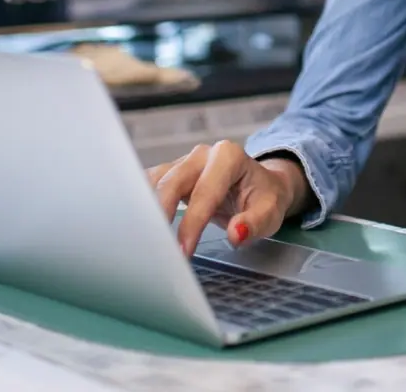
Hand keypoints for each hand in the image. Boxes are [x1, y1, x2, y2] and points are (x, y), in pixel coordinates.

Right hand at [146, 141, 306, 255]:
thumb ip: (254, 223)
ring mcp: (185, 162)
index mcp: (228, 157)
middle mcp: (203, 154)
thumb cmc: (265, 198)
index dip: (192, 223)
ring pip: (156, 182)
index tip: (183, 251)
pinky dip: (142, 203)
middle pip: (172, 182)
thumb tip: (236, 234)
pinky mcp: (172, 172)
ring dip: (147, 209)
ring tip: (141, 239)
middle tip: (157, 248)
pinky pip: (151, 184)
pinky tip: (135, 224)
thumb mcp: (270, 212)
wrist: (261, 185)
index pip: (204, 192)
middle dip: (162, 216)